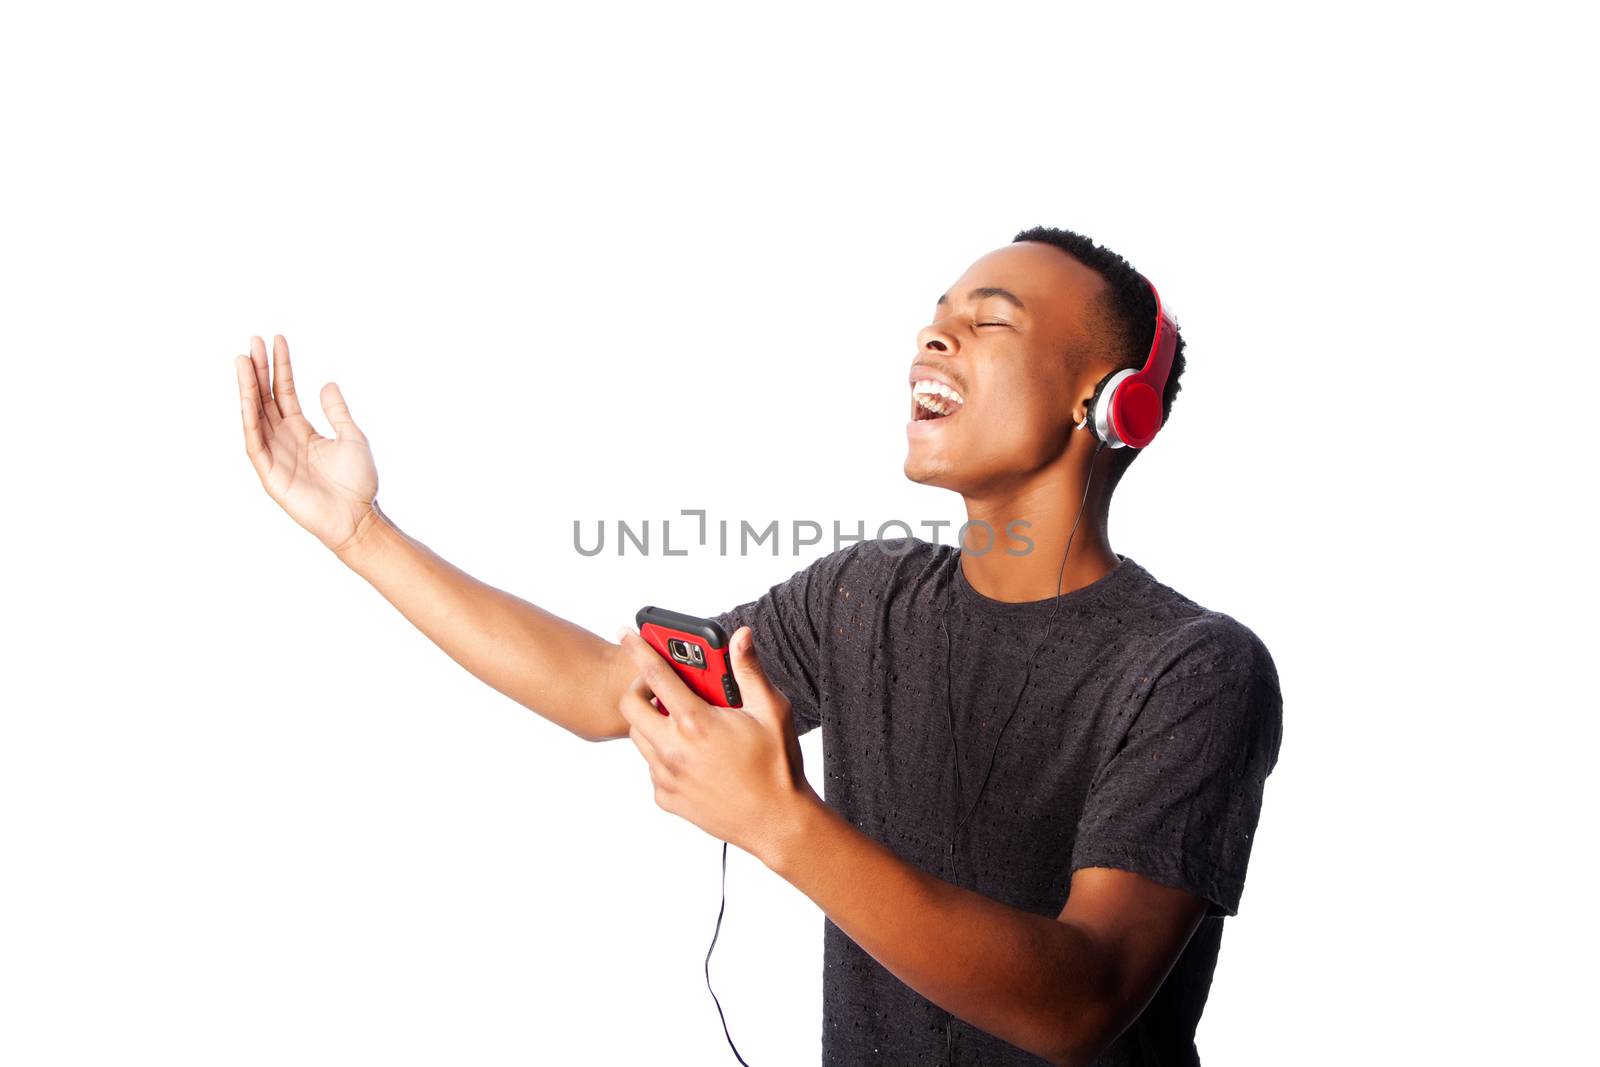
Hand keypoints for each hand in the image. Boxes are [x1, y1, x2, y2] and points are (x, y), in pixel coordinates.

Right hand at [234, 335, 379, 554]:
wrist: (357, 518)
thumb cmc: (357, 482)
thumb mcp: (351, 437)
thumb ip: (337, 411)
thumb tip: (327, 383)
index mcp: (302, 430)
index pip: (284, 392)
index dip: (280, 367)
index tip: (277, 340)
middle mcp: (284, 438)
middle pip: (265, 398)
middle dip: (258, 370)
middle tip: (253, 341)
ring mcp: (274, 455)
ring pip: (255, 415)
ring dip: (248, 388)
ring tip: (243, 360)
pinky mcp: (269, 473)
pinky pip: (255, 442)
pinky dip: (249, 419)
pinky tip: (247, 398)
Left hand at [615, 625, 820, 864]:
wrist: (777, 823)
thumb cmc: (777, 767)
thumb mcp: (770, 711)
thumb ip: (749, 671)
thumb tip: (741, 637)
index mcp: (696, 722)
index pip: (655, 674)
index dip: (637, 648)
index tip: (625, 634)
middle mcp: (673, 749)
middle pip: (630, 706)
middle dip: (640, 688)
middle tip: (662, 687)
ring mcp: (666, 776)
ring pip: (639, 737)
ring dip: (652, 721)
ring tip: (682, 719)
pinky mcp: (666, 798)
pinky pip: (651, 767)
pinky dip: (662, 754)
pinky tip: (691, 753)